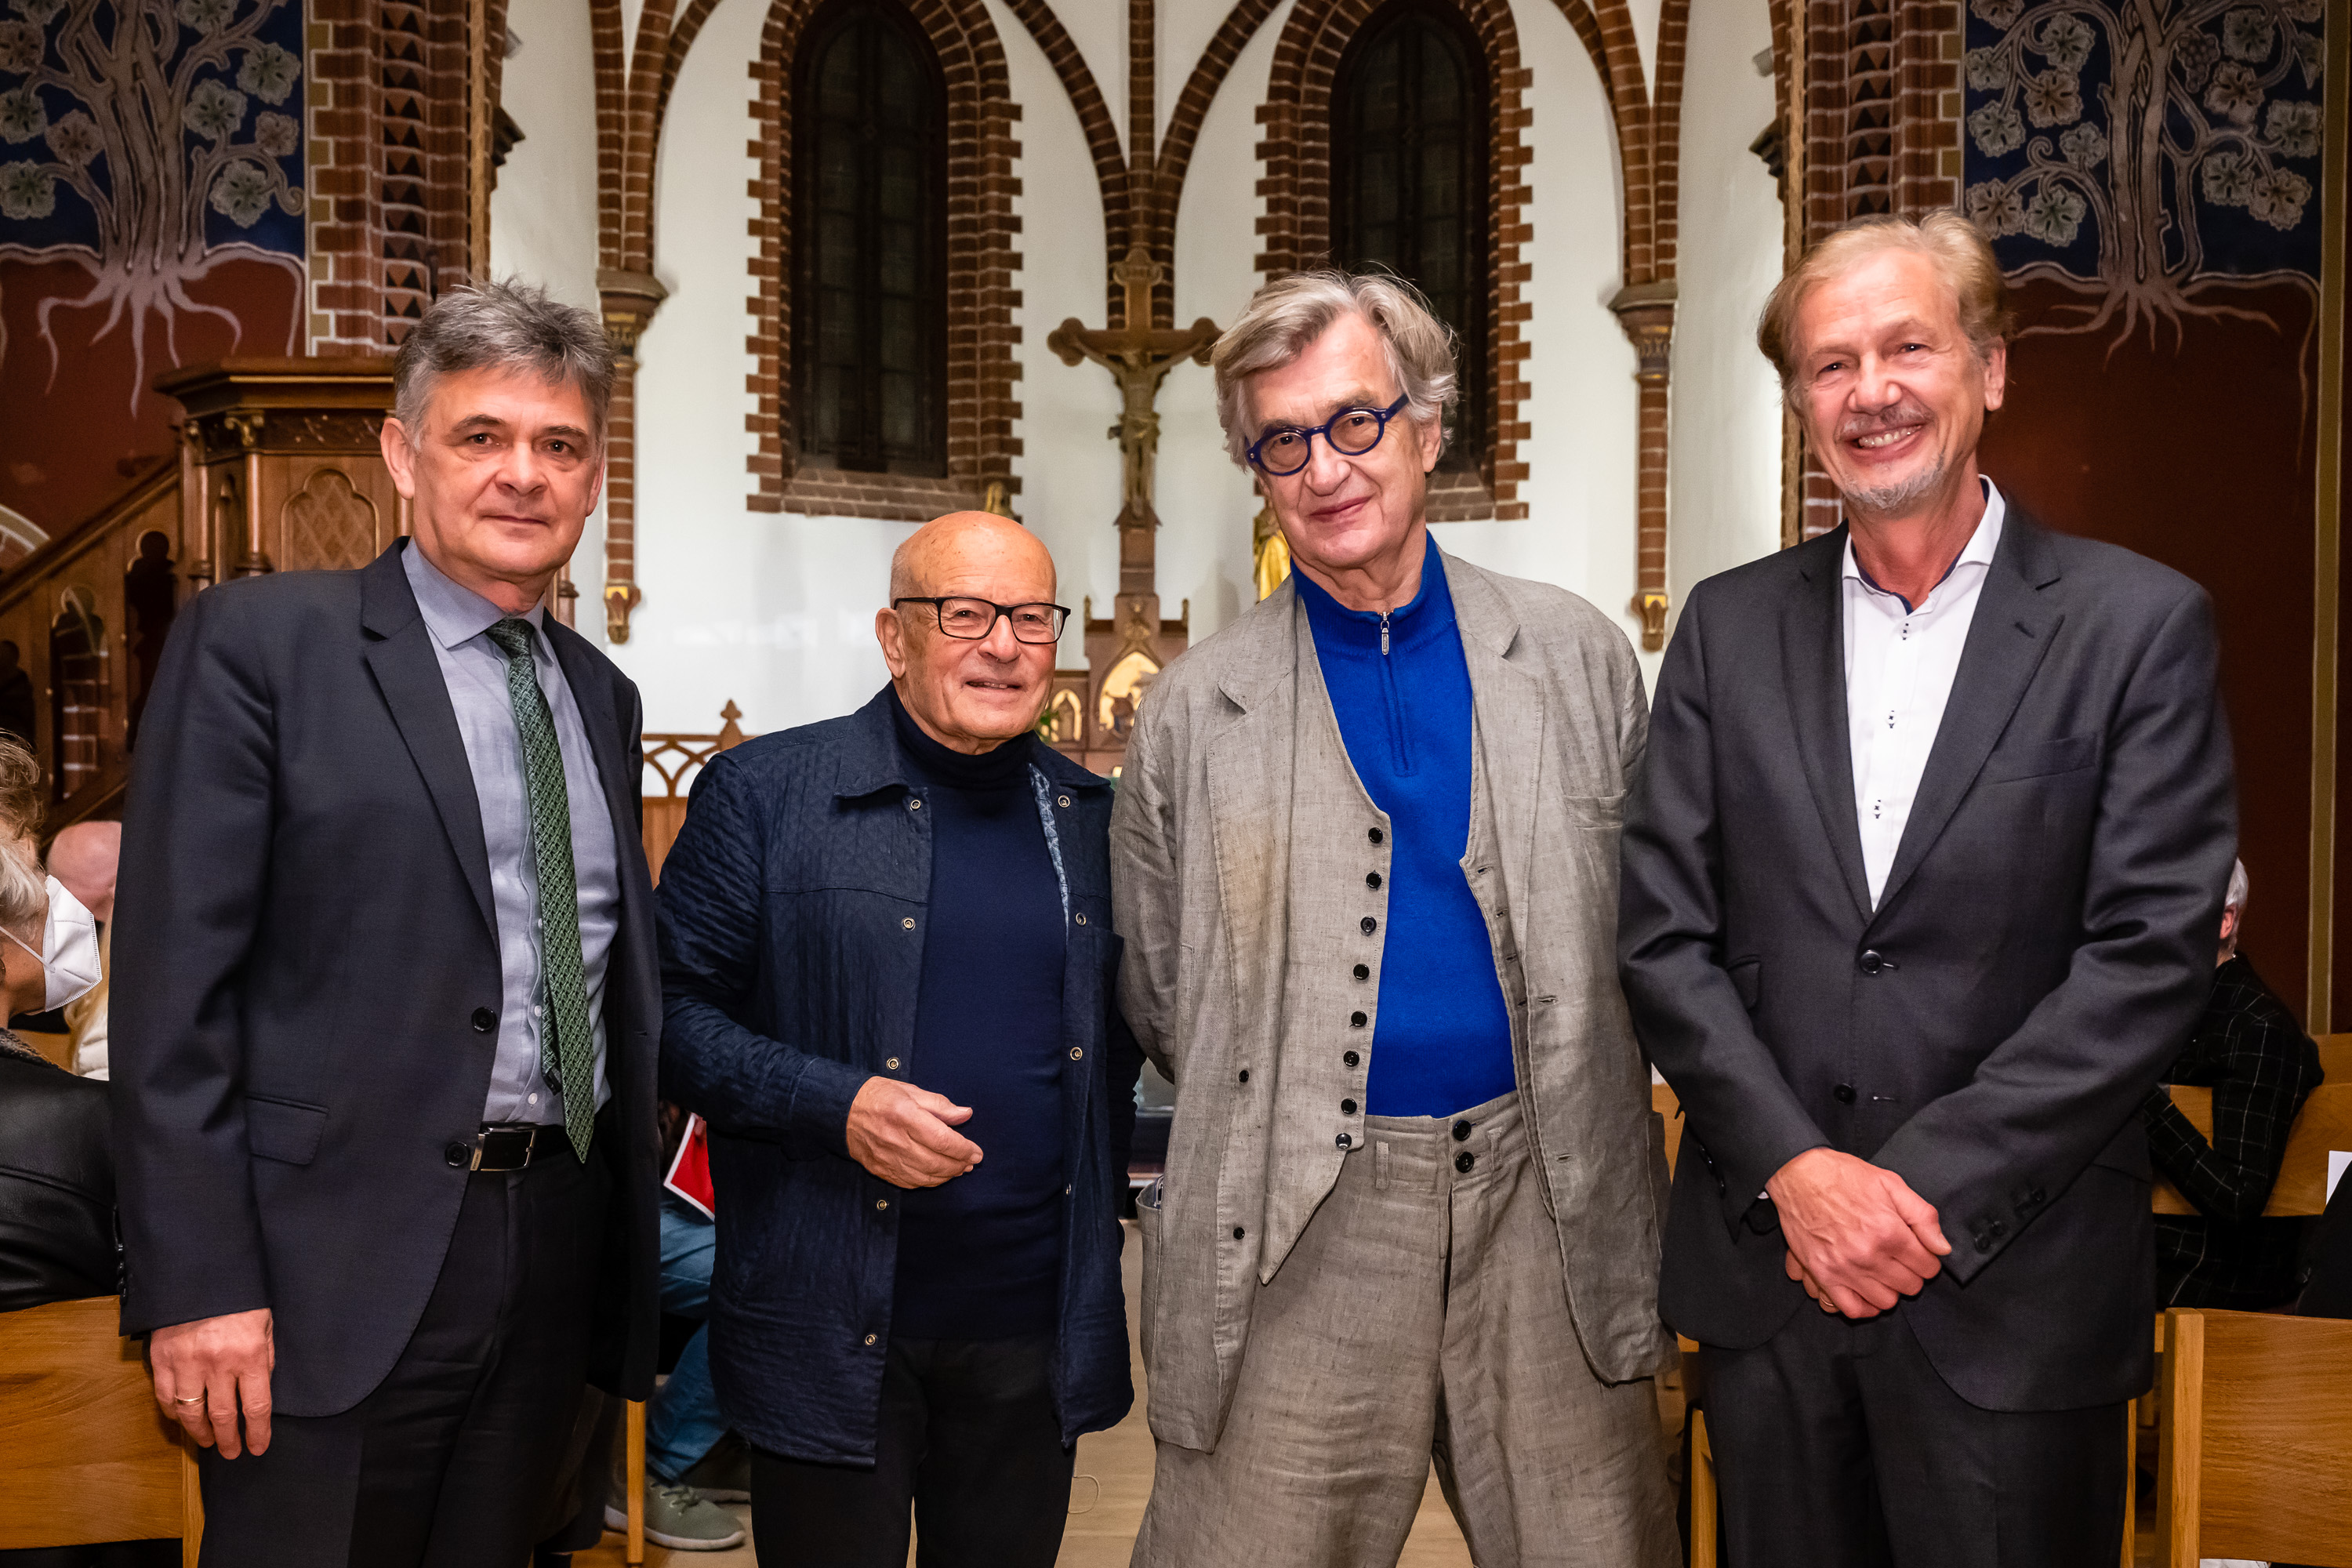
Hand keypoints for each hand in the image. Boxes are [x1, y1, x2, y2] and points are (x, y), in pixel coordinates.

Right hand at [150, 1307, 274, 1457]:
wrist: (201, 1271)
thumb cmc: (240, 1297)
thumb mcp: (265, 1324)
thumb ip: (264, 1359)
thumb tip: (259, 1390)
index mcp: (250, 1354)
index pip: (256, 1406)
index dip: (258, 1432)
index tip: (258, 1447)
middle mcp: (218, 1363)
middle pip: (224, 1415)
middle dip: (228, 1439)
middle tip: (231, 1452)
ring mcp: (186, 1362)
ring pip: (191, 1412)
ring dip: (199, 1432)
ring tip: (207, 1441)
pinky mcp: (162, 1358)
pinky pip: (166, 1396)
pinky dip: (173, 1413)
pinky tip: (183, 1420)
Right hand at [845, 1077, 982, 1188]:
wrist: (842, 1110)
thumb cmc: (879, 1096)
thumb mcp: (911, 1091)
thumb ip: (940, 1105)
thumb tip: (966, 1114)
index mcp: (905, 1115)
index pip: (943, 1140)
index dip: (964, 1150)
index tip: (977, 1153)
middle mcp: (896, 1139)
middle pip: (936, 1162)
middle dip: (959, 1165)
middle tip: (970, 1162)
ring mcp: (886, 1158)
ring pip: (925, 1176)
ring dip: (946, 1175)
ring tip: (958, 1168)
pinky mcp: (880, 1169)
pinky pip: (909, 1182)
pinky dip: (928, 1181)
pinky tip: (937, 1174)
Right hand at [1765, 1148, 1950, 1317]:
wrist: (1798, 1174)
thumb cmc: (1843, 1176)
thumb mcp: (1891, 1183)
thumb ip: (1923, 1216)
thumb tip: (1941, 1248)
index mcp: (1889, 1231)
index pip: (1928, 1267)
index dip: (1927, 1259)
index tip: (1919, 1252)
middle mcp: (1868, 1255)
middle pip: (1909, 1287)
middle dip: (1911, 1274)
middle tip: (1900, 1260)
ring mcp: (1844, 1268)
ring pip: (1885, 1301)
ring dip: (1889, 1289)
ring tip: (1882, 1272)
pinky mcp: (1822, 1274)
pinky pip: (1851, 1309)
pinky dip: (1863, 1307)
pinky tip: (1866, 1291)